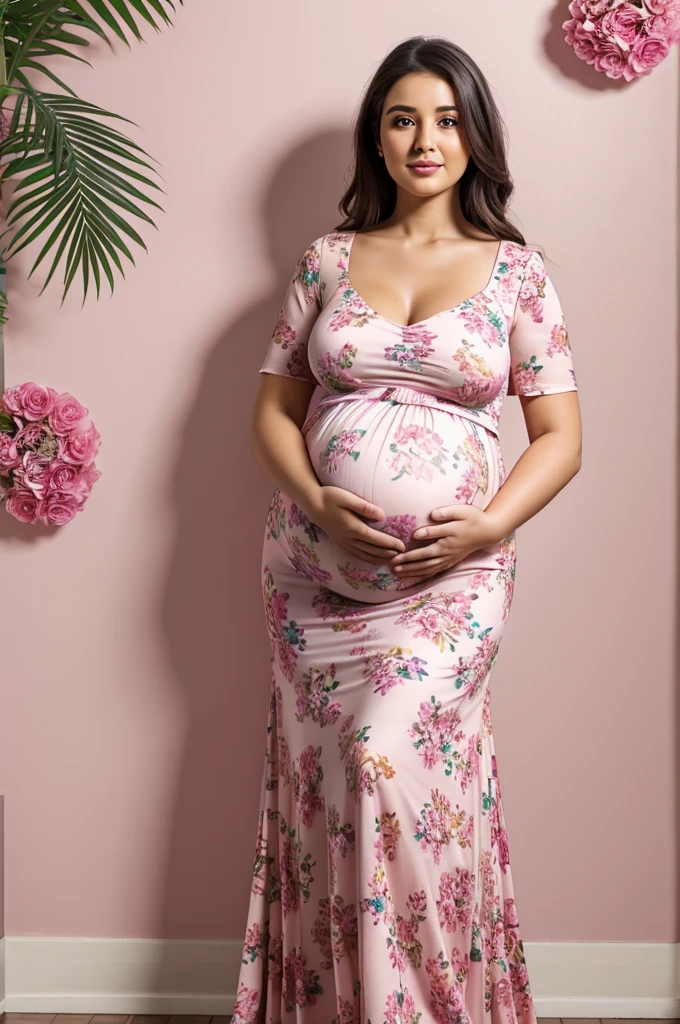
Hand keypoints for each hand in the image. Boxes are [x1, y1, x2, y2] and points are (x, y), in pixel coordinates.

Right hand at [309, 486, 405, 563]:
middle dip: (388, 553)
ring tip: (392, 560)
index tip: (402, 546)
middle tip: (403, 555)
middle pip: (372, 549)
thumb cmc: (330, 497)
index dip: (390, 543)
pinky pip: (356, 553)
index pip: (376, 538)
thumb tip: (382, 516)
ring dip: (379, 558)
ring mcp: (343, 541)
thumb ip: (365, 507)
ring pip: (365, 554)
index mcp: (353, 527)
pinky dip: (367, 558)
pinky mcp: (340, 541)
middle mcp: (348, 537)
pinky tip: (374, 558)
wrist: (311, 504)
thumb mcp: (348, 498)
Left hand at [389, 504, 504, 578]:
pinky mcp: (450, 562)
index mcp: (449, 537)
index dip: (418, 542)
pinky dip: (421, 574)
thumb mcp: (461, 511)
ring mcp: (449, 558)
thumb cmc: (473, 518)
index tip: (404, 543)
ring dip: (412, 571)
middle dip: (408, 562)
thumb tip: (431, 515)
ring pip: (428, 567)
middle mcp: (448, 550)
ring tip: (396, 572)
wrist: (488, 532)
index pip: (431, 540)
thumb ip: (446, 514)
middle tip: (393, 563)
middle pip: (426, 558)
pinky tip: (410, 576)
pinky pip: (434, 570)